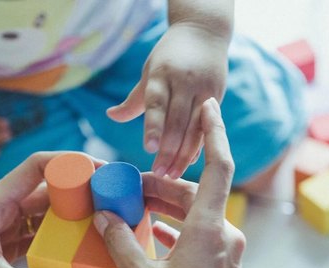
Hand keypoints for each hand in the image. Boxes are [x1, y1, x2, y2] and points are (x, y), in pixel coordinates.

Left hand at [0, 152, 98, 267]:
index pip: (36, 166)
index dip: (68, 162)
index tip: (98, 169)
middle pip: (45, 190)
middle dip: (76, 193)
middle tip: (108, 200)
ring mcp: (0, 227)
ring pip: (42, 215)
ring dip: (68, 219)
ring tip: (99, 225)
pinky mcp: (1, 246)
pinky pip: (35, 236)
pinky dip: (55, 242)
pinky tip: (75, 251)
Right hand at [95, 98, 243, 267]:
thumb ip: (122, 242)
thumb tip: (105, 217)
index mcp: (208, 228)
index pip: (217, 166)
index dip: (214, 132)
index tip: (209, 106)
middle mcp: (224, 233)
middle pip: (195, 194)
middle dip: (163, 185)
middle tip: (131, 184)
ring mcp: (227, 251)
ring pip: (196, 215)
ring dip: (168, 209)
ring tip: (135, 207)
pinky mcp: (223, 266)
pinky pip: (199, 235)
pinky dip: (177, 229)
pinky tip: (152, 234)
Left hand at [107, 23, 228, 179]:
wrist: (204, 33)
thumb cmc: (169, 56)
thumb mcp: (150, 72)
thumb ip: (134, 100)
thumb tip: (111, 116)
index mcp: (162, 74)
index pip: (157, 103)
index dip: (154, 127)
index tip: (149, 149)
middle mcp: (184, 81)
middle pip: (177, 121)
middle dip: (169, 150)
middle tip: (159, 174)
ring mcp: (203, 89)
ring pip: (195, 127)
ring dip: (184, 154)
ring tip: (172, 175)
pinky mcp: (217, 96)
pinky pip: (207, 127)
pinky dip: (198, 146)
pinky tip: (189, 164)